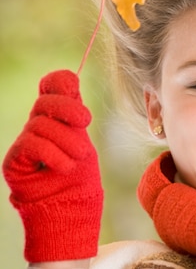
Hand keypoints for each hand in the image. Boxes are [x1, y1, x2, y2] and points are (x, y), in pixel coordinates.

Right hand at [2, 70, 102, 262]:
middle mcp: (38, 125)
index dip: (59, 81)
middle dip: (68, 108)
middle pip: (45, 101)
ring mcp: (24, 142)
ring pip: (41, 124)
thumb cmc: (81, 177)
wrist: (71, 212)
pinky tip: (65, 167)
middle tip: (86, 121)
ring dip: (66, 140)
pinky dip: (53, 154)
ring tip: (78, 158)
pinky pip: (32, 144)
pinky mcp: (14, 161)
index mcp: (57, 116)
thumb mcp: (83, 138)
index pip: (50, 86)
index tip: (74, 86)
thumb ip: (74, 112)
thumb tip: (71, 77)